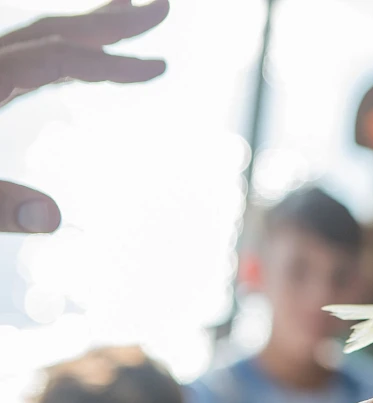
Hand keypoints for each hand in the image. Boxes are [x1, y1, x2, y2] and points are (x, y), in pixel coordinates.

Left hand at [0, 0, 168, 233]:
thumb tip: (54, 216)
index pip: (57, 59)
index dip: (112, 62)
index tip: (158, 66)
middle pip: (50, 29)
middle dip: (109, 20)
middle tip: (160, 8)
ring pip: (32, 35)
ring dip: (82, 28)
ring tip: (121, 21)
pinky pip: (16, 53)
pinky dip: (52, 48)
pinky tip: (62, 58)